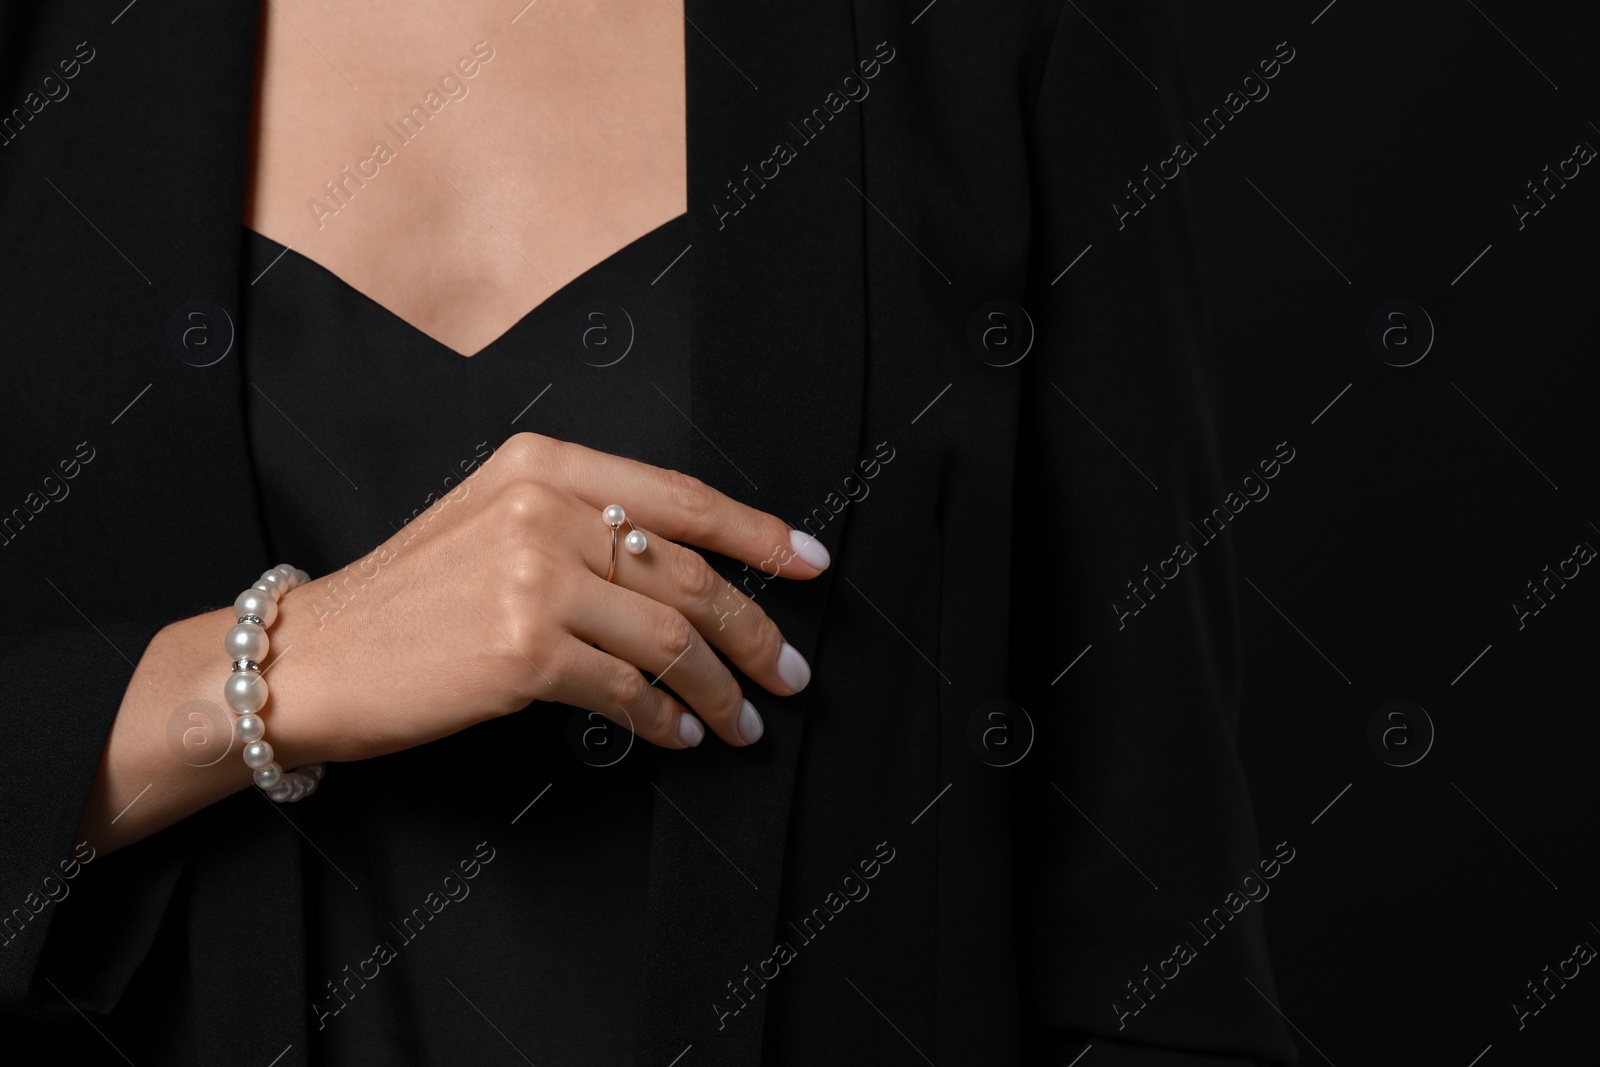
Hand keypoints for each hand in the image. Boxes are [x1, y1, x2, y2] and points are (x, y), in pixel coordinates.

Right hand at [266, 432, 828, 764]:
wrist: (314, 655)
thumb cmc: (410, 595)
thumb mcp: (494, 520)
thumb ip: (584, 522)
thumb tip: (690, 570)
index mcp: (546, 463)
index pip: (681, 496)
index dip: (757, 533)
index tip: (810, 562)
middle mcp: (546, 508)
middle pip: (689, 573)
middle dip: (755, 631)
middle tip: (790, 673)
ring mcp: (534, 578)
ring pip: (672, 636)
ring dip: (723, 689)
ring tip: (745, 722)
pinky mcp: (524, 650)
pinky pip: (629, 689)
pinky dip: (666, 719)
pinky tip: (680, 735)